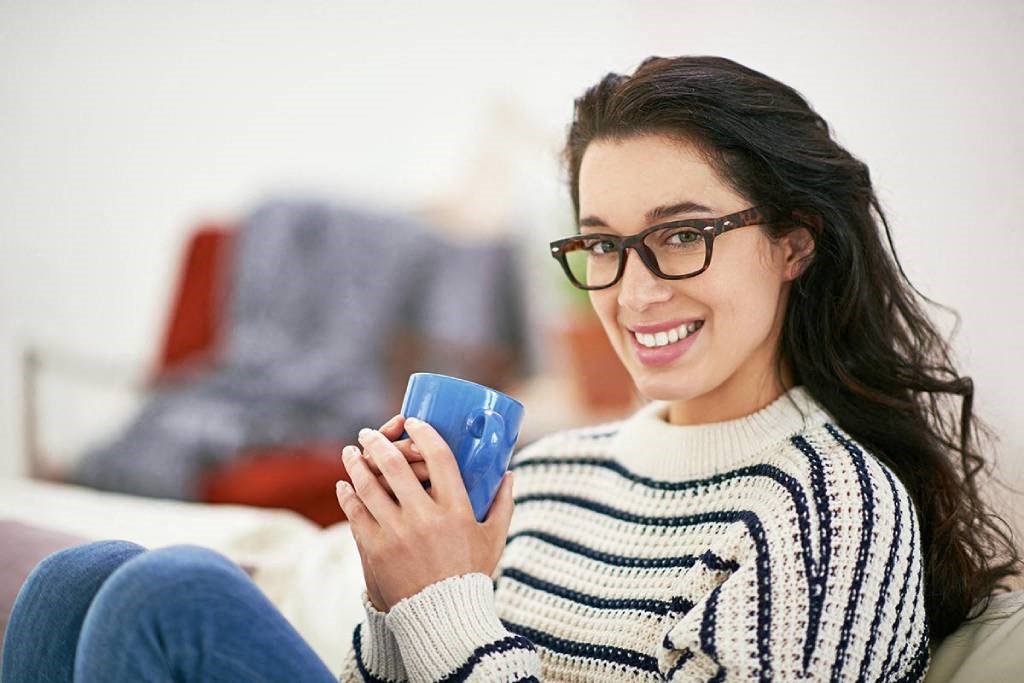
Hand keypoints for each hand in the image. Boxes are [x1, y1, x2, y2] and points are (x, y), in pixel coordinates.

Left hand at [335, 417, 514, 610]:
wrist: (444, 617)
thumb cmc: (471, 574)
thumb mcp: (494, 538)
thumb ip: (502, 503)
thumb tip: (509, 473)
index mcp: (456, 510)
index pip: (439, 457)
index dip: (424, 433)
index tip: (412, 422)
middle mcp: (426, 518)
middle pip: (396, 466)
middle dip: (378, 442)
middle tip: (368, 433)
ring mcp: (398, 533)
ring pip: (370, 486)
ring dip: (356, 464)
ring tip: (350, 453)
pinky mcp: (377, 550)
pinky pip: (357, 514)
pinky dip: (348, 496)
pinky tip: (345, 485)